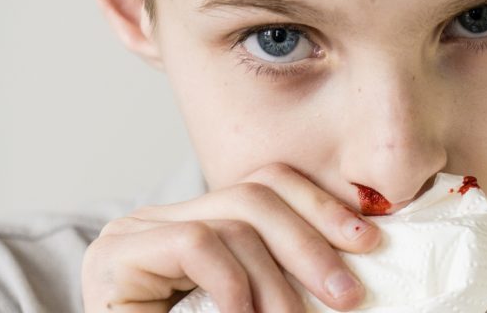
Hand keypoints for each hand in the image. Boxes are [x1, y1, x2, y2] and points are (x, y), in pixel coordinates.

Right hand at [81, 163, 381, 311]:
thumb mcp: (257, 305)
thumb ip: (284, 276)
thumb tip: (354, 259)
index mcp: (198, 223)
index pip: (267, 185)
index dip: (321, 206)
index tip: (368, 241)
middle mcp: (164, 218)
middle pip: (255, 195)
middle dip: (311, 244)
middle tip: (349, 294)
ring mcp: (135, 231)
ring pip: (234, 221)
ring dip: (276, 284)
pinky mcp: (117, 254)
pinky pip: (197, 243)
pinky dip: (233, 286)